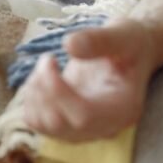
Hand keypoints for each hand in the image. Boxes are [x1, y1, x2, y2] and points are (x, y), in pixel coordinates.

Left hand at [21, 17, 158, 142]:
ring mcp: (84, 127)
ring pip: (45, 126)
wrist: (131, 51)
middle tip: (48, 58)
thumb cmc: (131, 42)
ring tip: (46, 65)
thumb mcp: (123, 35)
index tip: (51, 61)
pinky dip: (31, 101)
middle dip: (44, 90)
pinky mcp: (68, 121)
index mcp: (123, 110)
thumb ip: (100, 40)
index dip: (59, 93)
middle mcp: (104, 126)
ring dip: (34, 94)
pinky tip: (41, 77)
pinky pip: (39, 123)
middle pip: (61, 125)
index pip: (85, 117)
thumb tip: (68, 45)